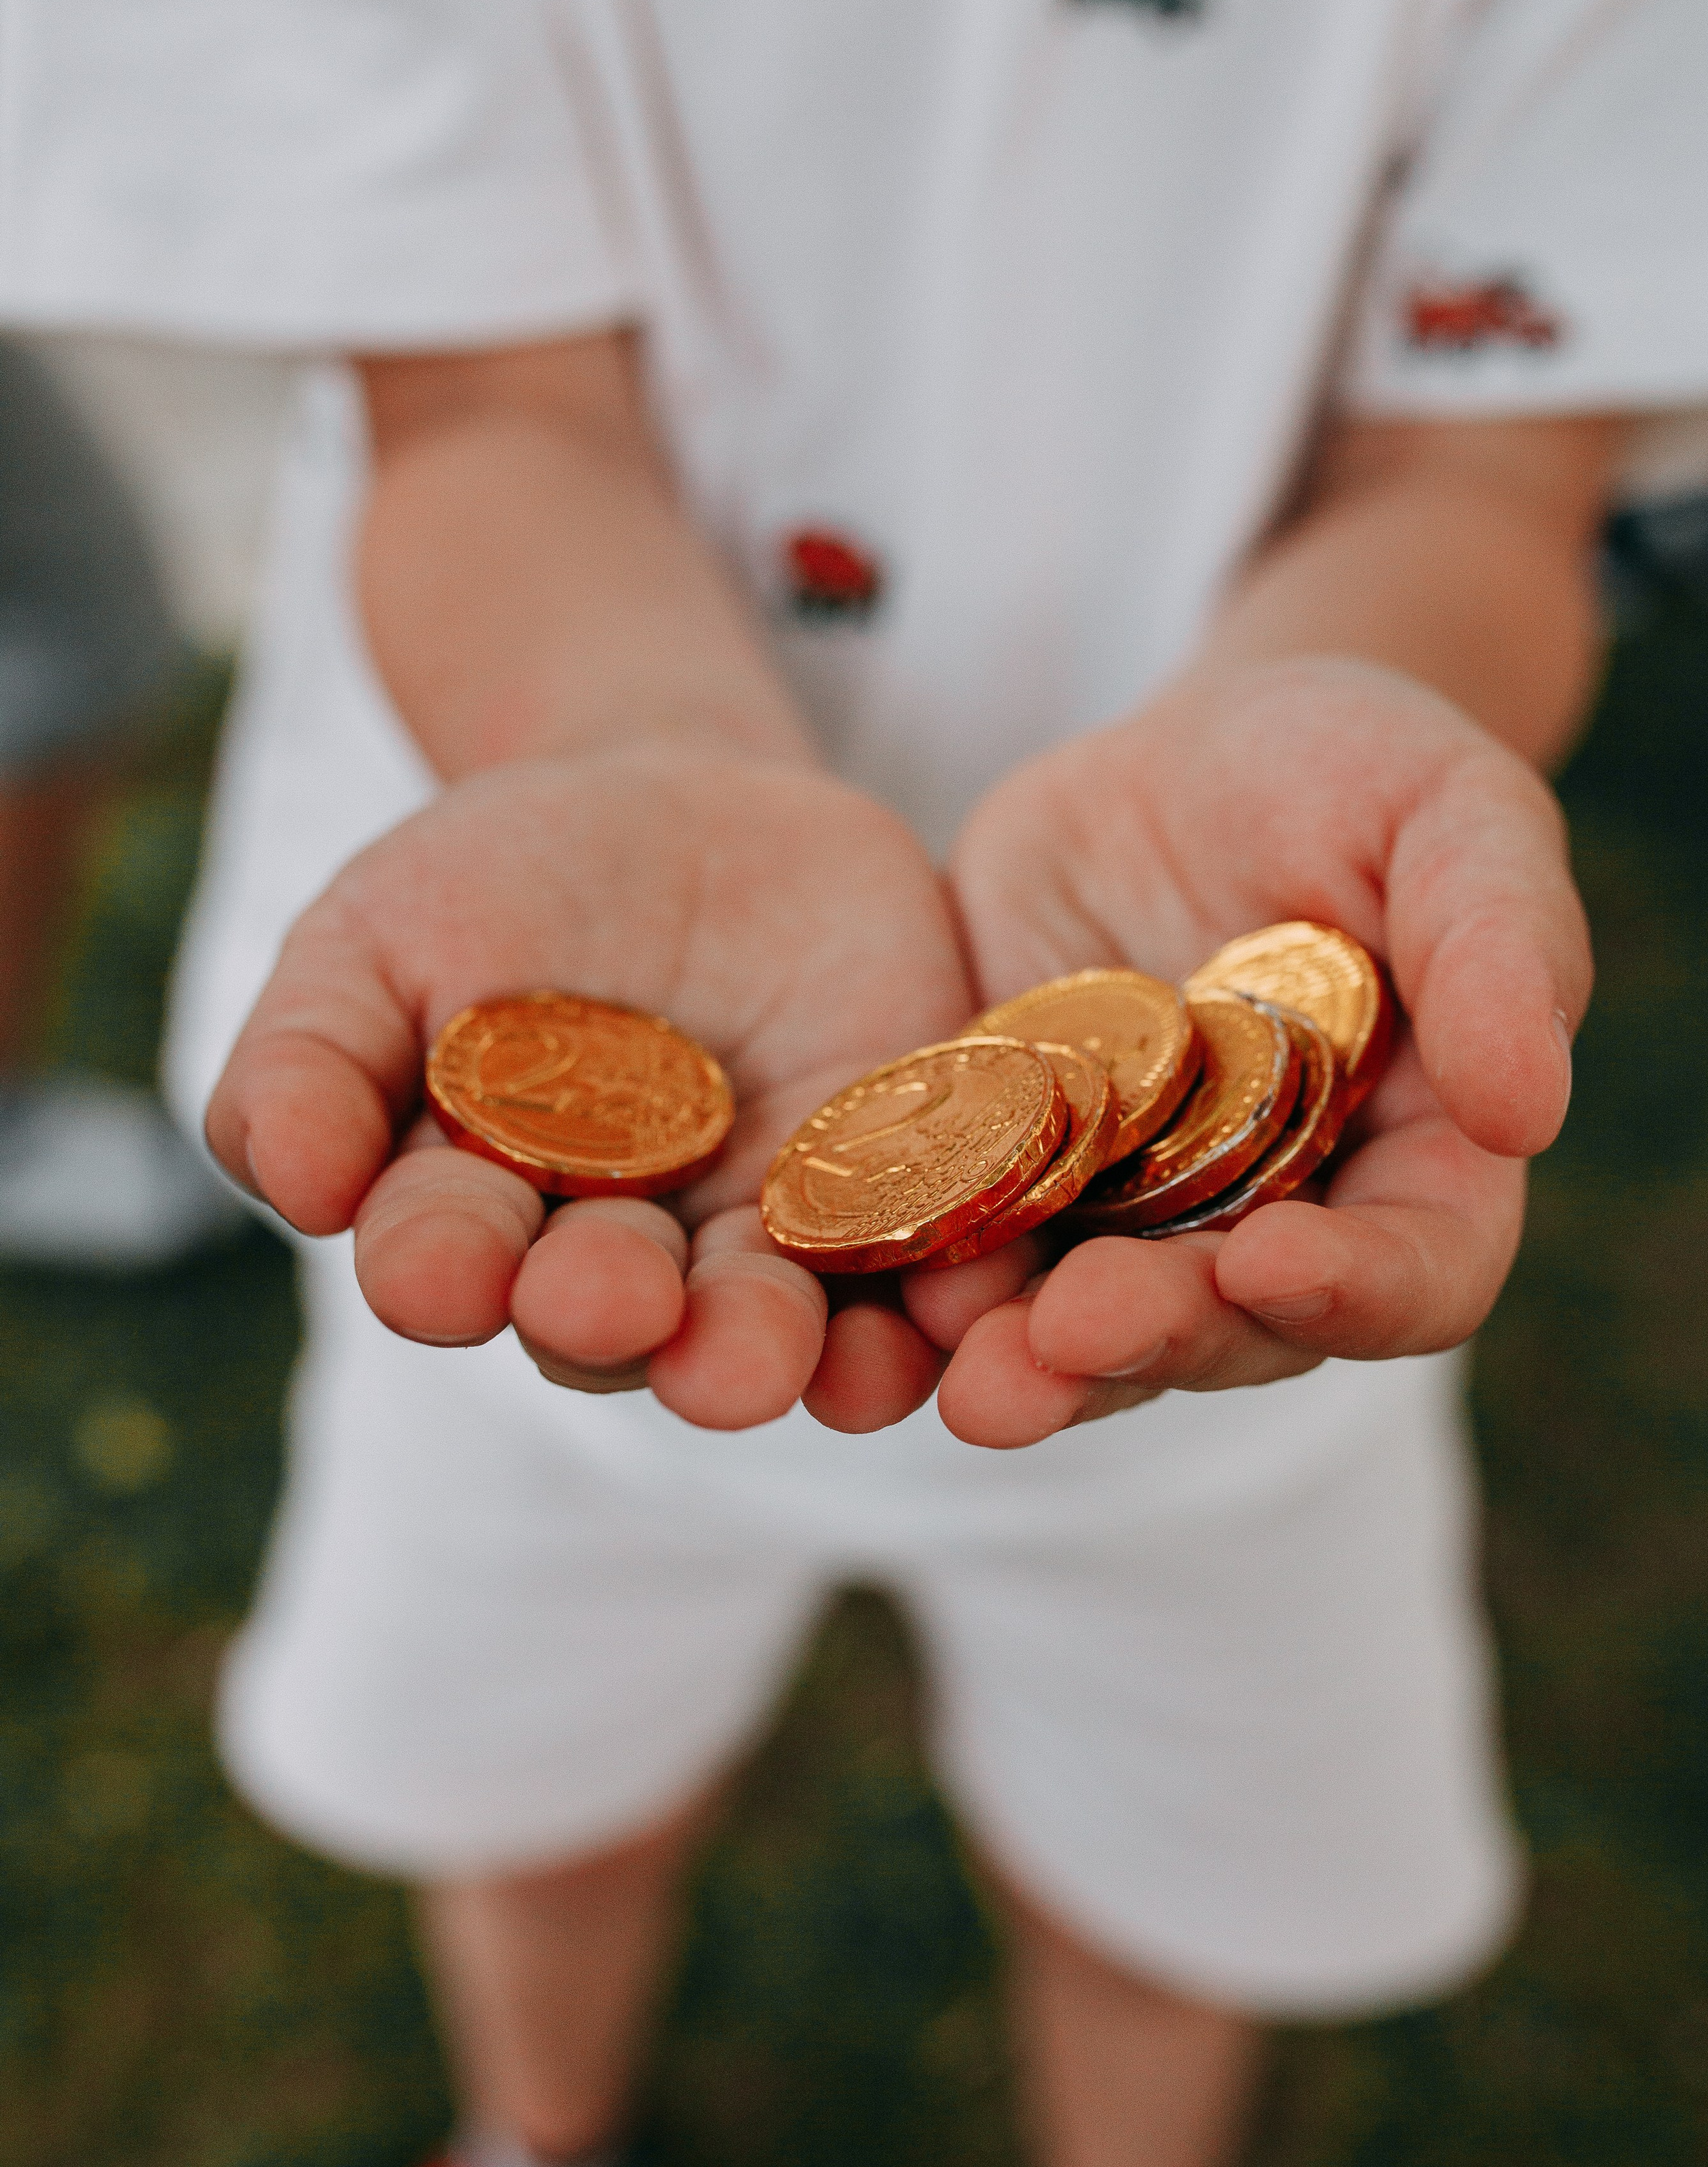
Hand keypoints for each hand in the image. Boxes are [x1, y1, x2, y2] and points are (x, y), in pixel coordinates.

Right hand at [207, 744, 971, 1430]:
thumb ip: (313, 1053)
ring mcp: (762, 1249)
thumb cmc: (502, 884)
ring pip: (764, 1336)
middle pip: (610, 1329)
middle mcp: (621, 1266)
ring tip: (772, 1352)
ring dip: (767, 1355)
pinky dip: (937, 1304)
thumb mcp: (380, 933)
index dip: (441, 1267)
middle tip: (614, 1298)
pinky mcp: (898, 1207)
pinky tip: (957, 1302)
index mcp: (478, 1218)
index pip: (446, 1263)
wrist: (693, 811)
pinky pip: (922, 1282)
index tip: (442, 1263)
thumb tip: (291, 1177)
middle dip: (610, 1318)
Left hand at [907, 657, 1590, 1444]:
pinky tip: (860, 1289)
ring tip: (957, 1375)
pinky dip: (917, 1285)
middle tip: (1067, 1336)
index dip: (1355, 1288)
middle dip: (1152, 1341)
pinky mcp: (1011, 1182)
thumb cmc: (1353, 771)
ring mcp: (1132, 1221)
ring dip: (1025, 1365)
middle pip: (1229, 1330)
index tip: (1271, 1265)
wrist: (1182, 751)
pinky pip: (964, 1255)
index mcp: (1412, 1163)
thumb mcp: (1449, 811)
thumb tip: (1528, 1112)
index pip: (1416, 1272)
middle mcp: (1274, 1225)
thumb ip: (1501, 945)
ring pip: (1085, 1330)